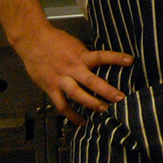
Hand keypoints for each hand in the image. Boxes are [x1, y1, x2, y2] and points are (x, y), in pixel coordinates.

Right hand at [11, 25, 131, 125]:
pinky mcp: (51, 89)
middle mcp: (72, 69)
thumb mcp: (75, 45)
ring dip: (92, 104)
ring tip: (105, 111)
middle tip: (121, 98)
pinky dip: (72, 116)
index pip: (102, 56)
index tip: (130, 61)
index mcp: (81, 56)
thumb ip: (86, 56)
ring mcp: (61, 80)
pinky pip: (62, 105)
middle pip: (92, 82)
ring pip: (78, 96)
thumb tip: (100, 64)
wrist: (32, 41)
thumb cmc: (55, 40)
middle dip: (108, 91)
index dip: (117, 58)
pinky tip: (82, 121)